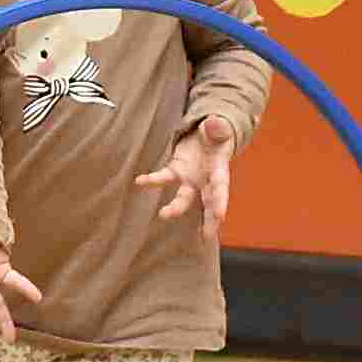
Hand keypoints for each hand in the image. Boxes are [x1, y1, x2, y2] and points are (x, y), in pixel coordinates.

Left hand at [137, 114, 235, 242]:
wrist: (206, 134)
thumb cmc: (217, 134)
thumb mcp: (220, 129)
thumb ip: (217, 128)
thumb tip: (215, 123)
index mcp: (220, 170)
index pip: (221, 188)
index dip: (221, 201)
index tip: (220, 216)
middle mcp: (205, 180)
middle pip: (207, 202)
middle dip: (208, 220)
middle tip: (206, 237)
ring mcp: (190, 179)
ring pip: (183, 198)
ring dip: (175, 208)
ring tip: (164, 215)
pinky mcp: (176, 172)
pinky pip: (163, 178)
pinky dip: (152, 180)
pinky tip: (140, 181)